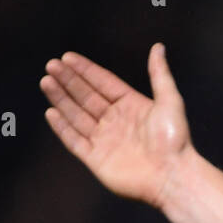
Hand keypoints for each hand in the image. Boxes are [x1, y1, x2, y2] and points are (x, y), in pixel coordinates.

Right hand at [40, 43, 191, 207]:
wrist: (173, 176)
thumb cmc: (175, 140)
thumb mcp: (170, 101)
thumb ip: (159, 74)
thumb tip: (158, 46)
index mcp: (130, 106)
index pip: (102, 83)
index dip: (85, 70)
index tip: (67, 57)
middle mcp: (115, 122)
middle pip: (86, 97)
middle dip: (68, 81)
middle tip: (51, 65)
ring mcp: (105, 141)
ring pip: (77, 116)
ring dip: (61, 99)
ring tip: (47, 81)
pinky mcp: (97, 160)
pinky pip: (75, 141)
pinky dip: (63, 128)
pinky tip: (52, 112)